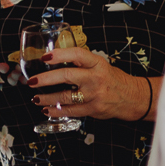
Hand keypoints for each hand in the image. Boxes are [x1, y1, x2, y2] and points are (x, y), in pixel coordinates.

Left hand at [28, 47, 148, 120]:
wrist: (132, 97)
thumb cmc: (113, 79)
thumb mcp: (101, 65)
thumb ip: (82, 64)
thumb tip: (56, 61)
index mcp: (97, 63)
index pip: (77, 54)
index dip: (60, 54)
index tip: (45, 57)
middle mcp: (95, 78)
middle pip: (67, 75)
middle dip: (46, 79)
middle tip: (32, 81)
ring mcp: (94, 95)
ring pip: (65, 96)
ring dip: (47, 98)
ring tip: (36, 98)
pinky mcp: (93, 109)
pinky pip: (70, 111)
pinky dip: (56, 111)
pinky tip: (47, 109)